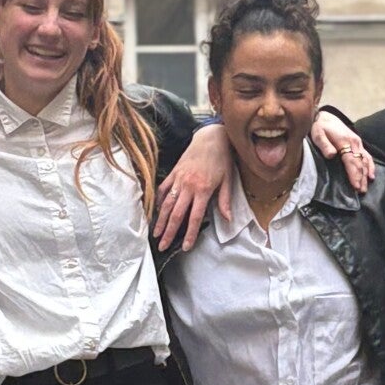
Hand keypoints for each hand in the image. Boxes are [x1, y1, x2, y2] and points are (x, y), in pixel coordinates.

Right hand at [153, 123, 234, 248]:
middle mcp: (188, 186)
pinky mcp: (173, 173)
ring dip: (160, 221)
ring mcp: (178, 179)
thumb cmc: (222, 158)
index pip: (195, 217)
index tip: (185, 247)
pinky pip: (163, 189)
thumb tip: (228, 219)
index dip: (189, 234)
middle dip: (169, 233)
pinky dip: (158, 201)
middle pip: (176, 214)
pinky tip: (156, 212)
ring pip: (166, 204)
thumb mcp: (228, 180)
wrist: (210, 137)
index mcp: (203, 190)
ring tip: (156, 234)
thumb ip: (225, 201)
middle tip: (162, 246)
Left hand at [310, 110, 373, 191]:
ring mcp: (358, 143)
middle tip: (361, 191)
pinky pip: (367, 156)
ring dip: (366, 174)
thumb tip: (331, 155)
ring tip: (365, 187)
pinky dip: (370, 166)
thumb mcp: (318, 134)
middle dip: (361, 178)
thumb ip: (324, 145)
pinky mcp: (358, 143)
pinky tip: (371, 175)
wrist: (325, 116)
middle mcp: (355, 143)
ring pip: (365, 161)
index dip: (354, 175)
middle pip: (360, 163)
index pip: (351, 161)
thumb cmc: (319, 127)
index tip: (355, 186)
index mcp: (345, 142)